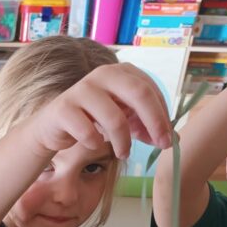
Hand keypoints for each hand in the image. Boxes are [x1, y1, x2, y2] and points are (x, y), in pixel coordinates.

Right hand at [33, 63, 171, 160]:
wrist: (53, 126)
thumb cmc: (92, 119)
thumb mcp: (123, 120)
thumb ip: (145, 126)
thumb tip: (173, 140)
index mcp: (120, 72)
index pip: (150, 90)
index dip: (162, 116)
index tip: (167, 139)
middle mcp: (103, 75)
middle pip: (139, 94)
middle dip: (154, 122)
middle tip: (161, 145)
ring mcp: (82, 90)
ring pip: (114, 117)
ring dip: (124, 142)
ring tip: (124, 153)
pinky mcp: (64, 109)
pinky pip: (88, 132)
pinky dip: (96, 143)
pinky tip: (95, 144)